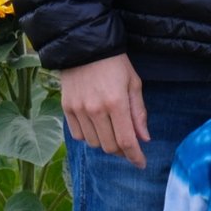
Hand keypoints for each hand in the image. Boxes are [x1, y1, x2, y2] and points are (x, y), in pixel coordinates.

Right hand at [60, 53, 149, 167]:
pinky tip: (96, 126)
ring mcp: (79, 110)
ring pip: (93, 143)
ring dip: (105, 143)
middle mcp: (96, 110)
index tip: (141, 164)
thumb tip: (144, 138)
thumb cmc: (115, 63)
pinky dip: (89, 136)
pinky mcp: (66, 108)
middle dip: (122, 151)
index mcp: (116, 103)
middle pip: (110, 146)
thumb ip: (139, 112)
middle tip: (129, 146)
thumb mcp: (134, 83)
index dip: (135, 156)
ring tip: (112, 131)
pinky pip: (78, 135)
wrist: (85, 46)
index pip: (126, 141)